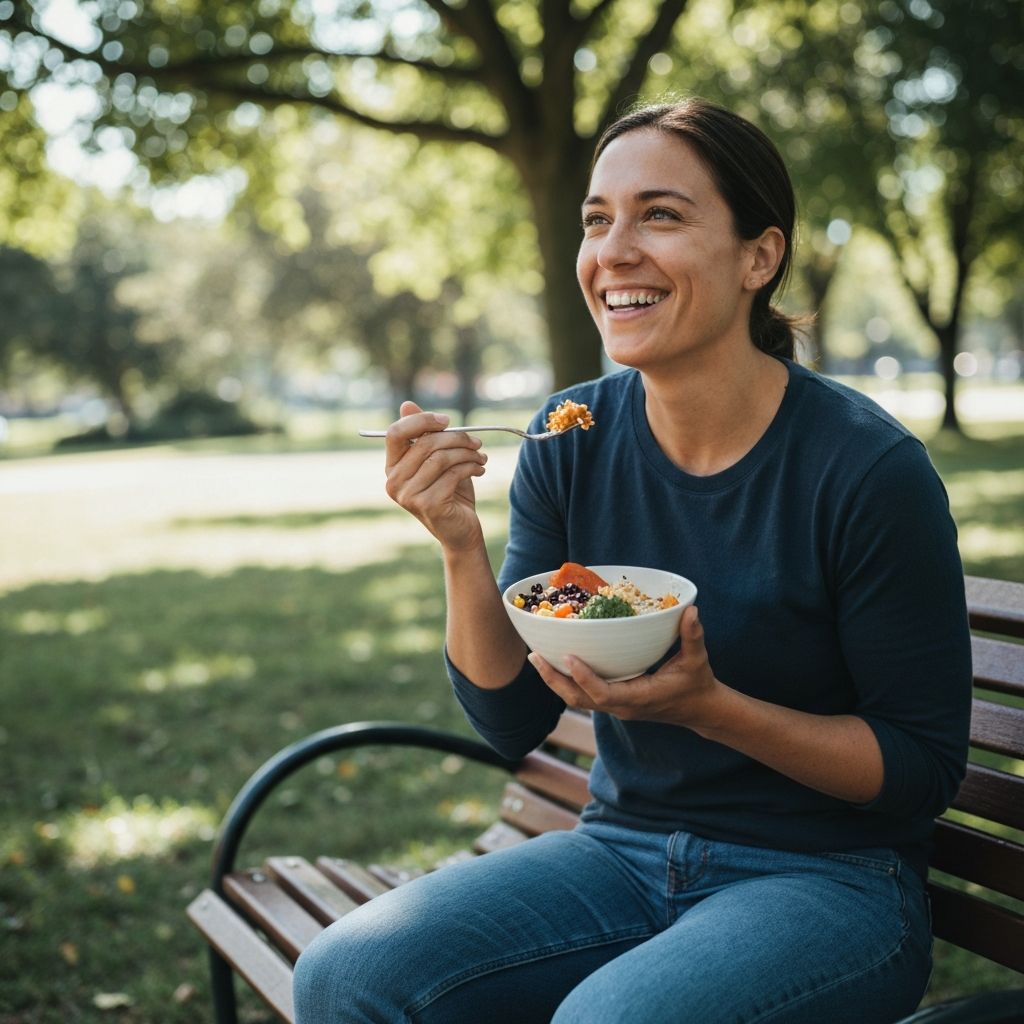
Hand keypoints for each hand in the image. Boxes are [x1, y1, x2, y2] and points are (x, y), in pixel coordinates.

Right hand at [384, 400, 488, 550]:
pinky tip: (480, 469)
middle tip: (477, 441)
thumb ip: (423, 435)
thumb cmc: (450, 492)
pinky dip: (471, 467)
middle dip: (457, 438)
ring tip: (481, 456)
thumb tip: (407, 404)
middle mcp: (393, 481)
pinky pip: (452, 474)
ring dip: (467, 453)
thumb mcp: (437, 459)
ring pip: (441, 457)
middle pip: (425, 443)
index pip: (396, 432)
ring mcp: (407, 495)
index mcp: (392, 467)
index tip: (448, 421)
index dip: (422, 420)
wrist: (461, 530)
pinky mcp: (426, 504)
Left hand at [529, 605, 723, 727]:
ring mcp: (615, 707)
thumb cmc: (697, 683)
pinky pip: (583, 695)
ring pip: (577, 699)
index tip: (568, 656)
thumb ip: (693, 636)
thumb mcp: (697, 659)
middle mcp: (621, 706)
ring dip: (555, 680)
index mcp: (639, 698)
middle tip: (535, 656)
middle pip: (578, 699)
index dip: (584, 677)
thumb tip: (692, 610)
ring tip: (537, 657)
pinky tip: (555, 661)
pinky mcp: (613, 702)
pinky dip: (566, 680)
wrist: (699, 710)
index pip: (604, 693)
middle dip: (555, 679)